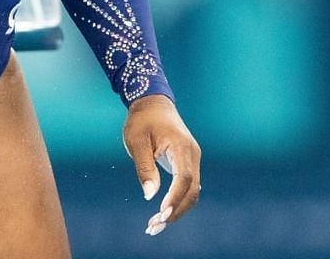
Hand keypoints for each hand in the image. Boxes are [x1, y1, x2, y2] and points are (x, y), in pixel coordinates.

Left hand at [123, 94, 201, 236]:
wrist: (153, 103)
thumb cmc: (142, 121)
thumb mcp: (136, 142)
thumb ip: (144, 168)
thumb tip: (150, 195)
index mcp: (181, 146)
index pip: (184, 177)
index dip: (175, 198)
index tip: (161, 213)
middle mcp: (192, 154)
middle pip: (192, 190)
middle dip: (176, 211)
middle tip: (154, 226)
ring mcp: (192, 159)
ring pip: (192, 191)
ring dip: (177, 210)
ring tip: (155, 224)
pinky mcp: (187, 163)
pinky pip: (188, 187)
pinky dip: (178, 202)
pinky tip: (162, 213)